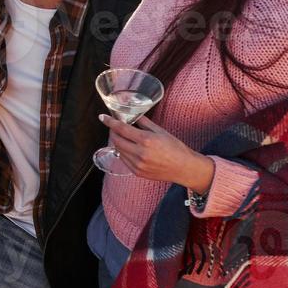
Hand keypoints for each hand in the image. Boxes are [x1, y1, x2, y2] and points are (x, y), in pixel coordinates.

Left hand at [99, 115, 214, 190]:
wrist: (184, 168)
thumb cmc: (175, 148)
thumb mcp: (161, 131)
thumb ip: (144, 123)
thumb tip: (133, 115)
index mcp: (146, 140)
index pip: (121, 129)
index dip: (110, 122)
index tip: (103, 117)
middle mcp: (140, 153)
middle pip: (116, 140)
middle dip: (113, 132)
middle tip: (115, 127)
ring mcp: (137, 164)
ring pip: (118, 150)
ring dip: (117, 142)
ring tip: (123, 137)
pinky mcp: (137, 172)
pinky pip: (124, 160)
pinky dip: (123, 152)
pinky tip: (128, 148)